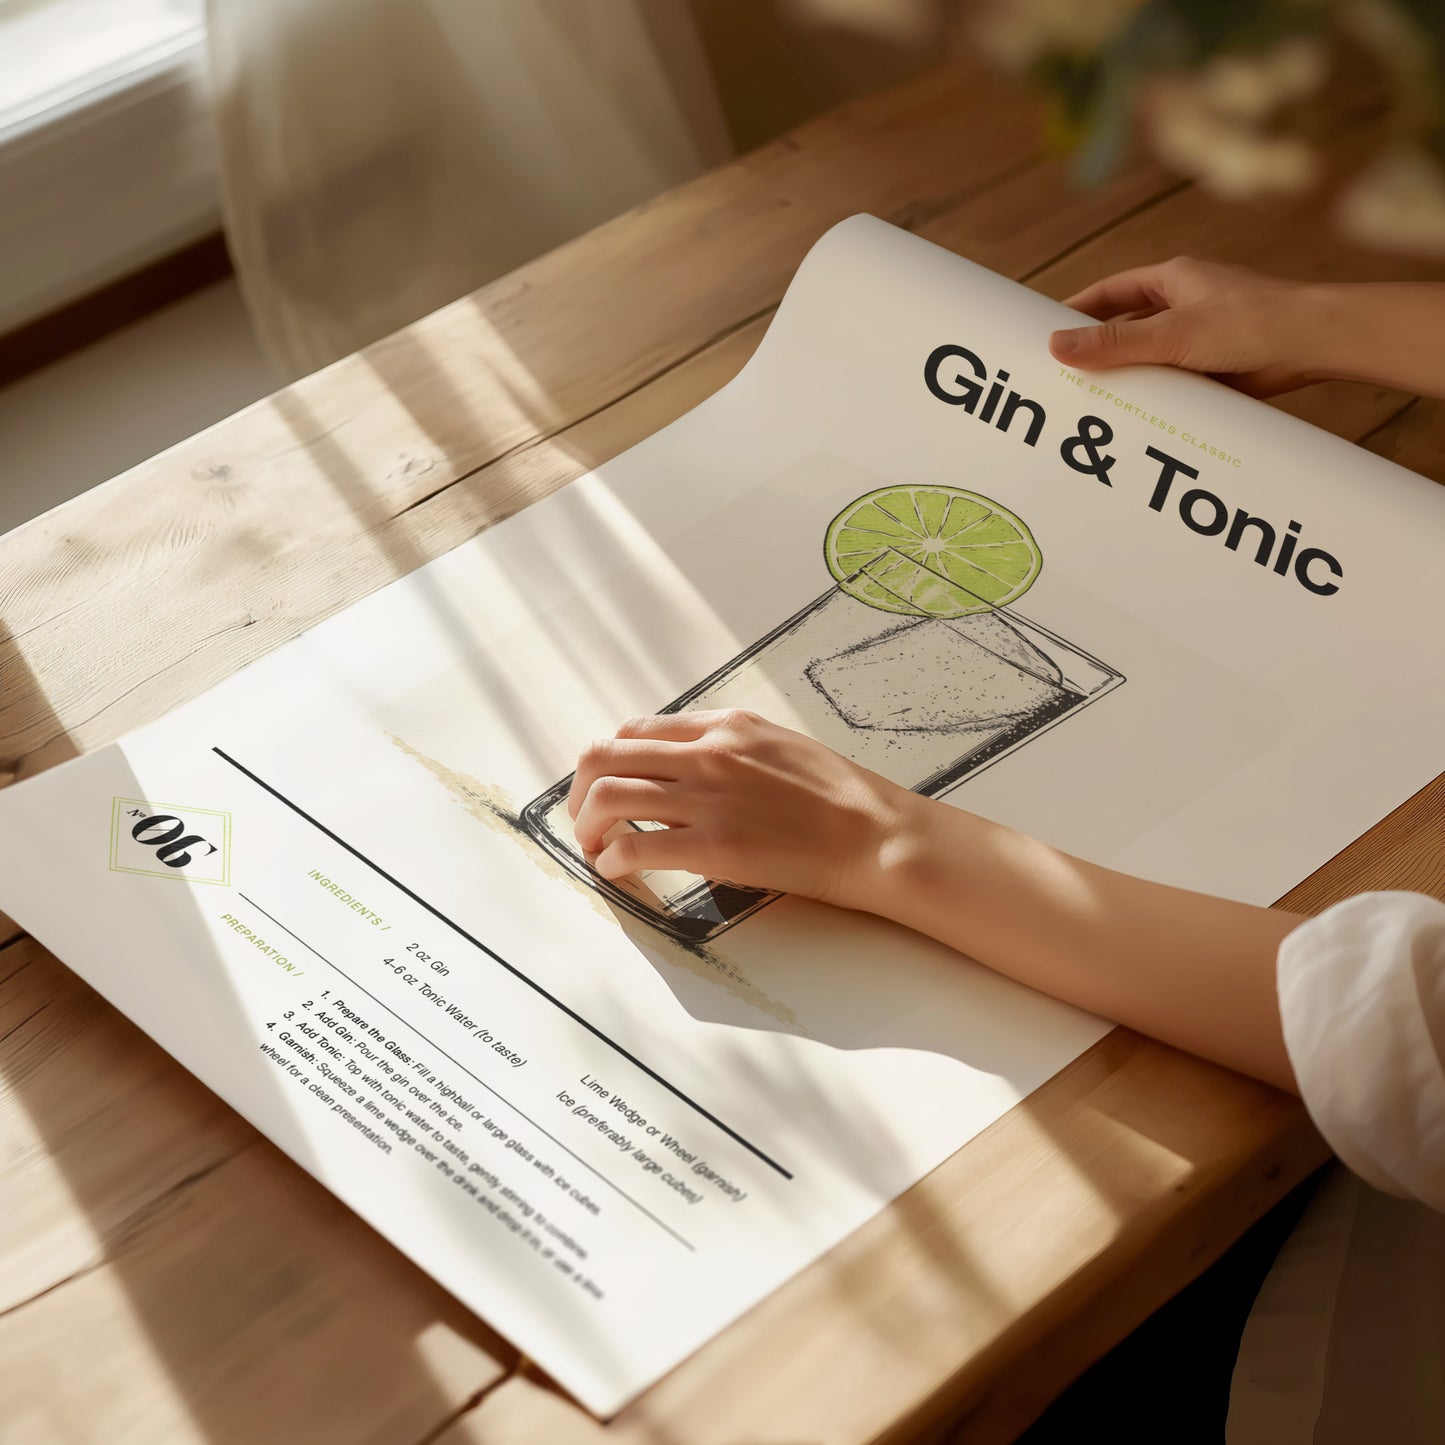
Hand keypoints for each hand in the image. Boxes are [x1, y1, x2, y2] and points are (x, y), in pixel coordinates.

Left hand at [566, 709, 919, 908]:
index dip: (610, 760)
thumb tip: (687, 772)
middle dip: (581, 790)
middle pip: (605, 755)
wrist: (875, 834)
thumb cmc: (839, 798)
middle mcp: (707, 752)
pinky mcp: (711, 845)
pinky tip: (617, 871)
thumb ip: (729, 750)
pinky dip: (611, 860)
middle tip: (585, 819)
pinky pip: (633, 846)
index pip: (637, 730)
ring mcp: (706, 798)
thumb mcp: (779, 746)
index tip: (607, 785)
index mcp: (725, 725)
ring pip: (607, 794)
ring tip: (595, 848)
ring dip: (587, 825)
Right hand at [1049, 256, 1317, 396]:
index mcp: (1174, 280)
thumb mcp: (1171, 334)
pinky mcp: (1218, 367)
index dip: (1078, 309)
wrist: (1314, 345)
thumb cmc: (1250, 322)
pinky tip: (1140, 418)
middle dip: (1100, 349)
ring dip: (1130, 377)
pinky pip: (1176, 382)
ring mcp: (1203, 337)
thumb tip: (1056, 346)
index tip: (1048, 330)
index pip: (1112, 292)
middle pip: (1129, 326)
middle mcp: (1187, 304)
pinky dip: (1158, 397)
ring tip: (1095, 403)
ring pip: (1152, 357)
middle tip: (1064, 374)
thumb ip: (1114, 343)